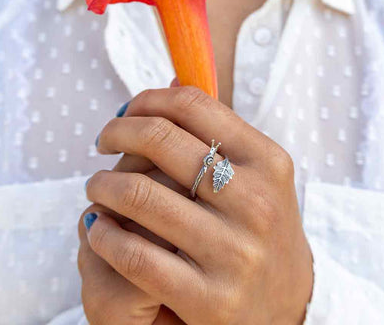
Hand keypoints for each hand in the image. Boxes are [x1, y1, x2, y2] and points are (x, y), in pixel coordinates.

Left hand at [84, 86, 312, 324]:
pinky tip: (99, 228)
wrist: (286, 302)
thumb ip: (218, 131)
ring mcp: (234, 252)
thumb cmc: (261, 226)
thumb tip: (172, 80)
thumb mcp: (258, 174)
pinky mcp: (210, 298)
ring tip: (97, 186)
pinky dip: (103, 234)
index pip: (193, 105)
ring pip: (140, 194)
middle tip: (103, 142)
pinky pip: (134, 254)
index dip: (148, 100)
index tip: (127, 112)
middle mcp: (255, 202)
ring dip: (102, 184)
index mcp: (267, 161)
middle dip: (116, 132)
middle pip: (161, 139)